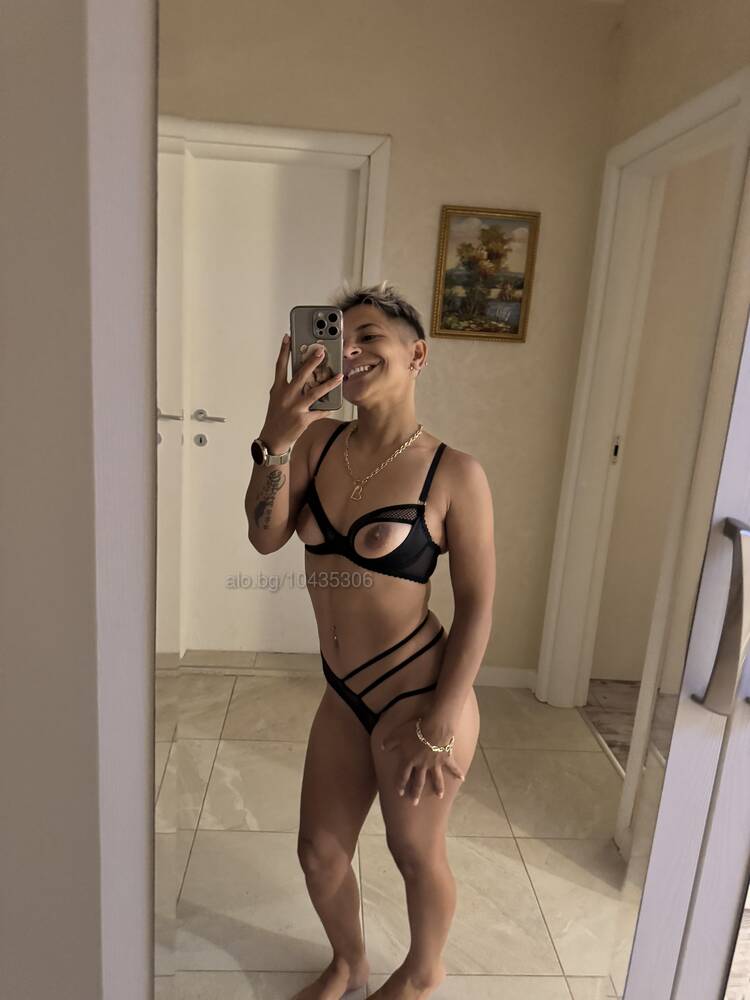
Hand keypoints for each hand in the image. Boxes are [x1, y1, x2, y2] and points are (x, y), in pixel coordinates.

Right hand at [260, 334, 343, 450]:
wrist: (272, 439)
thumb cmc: (276, 417)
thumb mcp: (277, 398)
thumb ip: (287, 386)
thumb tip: (304, 376)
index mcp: (278, 389)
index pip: (280, 366)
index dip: (283, 351)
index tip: (288, 337)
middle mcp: (286, 396)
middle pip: (300, 375)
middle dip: (312, 362)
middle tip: (321, 352)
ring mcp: (295, 408)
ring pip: (315, 393)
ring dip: (329, 383)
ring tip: (339, 376)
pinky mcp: (303, 419)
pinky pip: (319, 411)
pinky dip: (327, 407)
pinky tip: (334, 404)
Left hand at [381, 717, 464, 804]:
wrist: (434, 728)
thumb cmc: (414, 730)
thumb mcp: (397, 734)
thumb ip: (389, 742)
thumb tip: (383, 747)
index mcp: (410, 761)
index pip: (403, 776)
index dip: (401, 785)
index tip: (400, 794)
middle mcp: (422, 765)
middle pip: (418, 782)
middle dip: (416, 793)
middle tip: (415, 803)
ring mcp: (435, 764)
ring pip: (436, 779)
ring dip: (438, 788)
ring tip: (439, 796)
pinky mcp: (446, 759)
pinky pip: (453, 767)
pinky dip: (458, 773)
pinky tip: (462, 779)